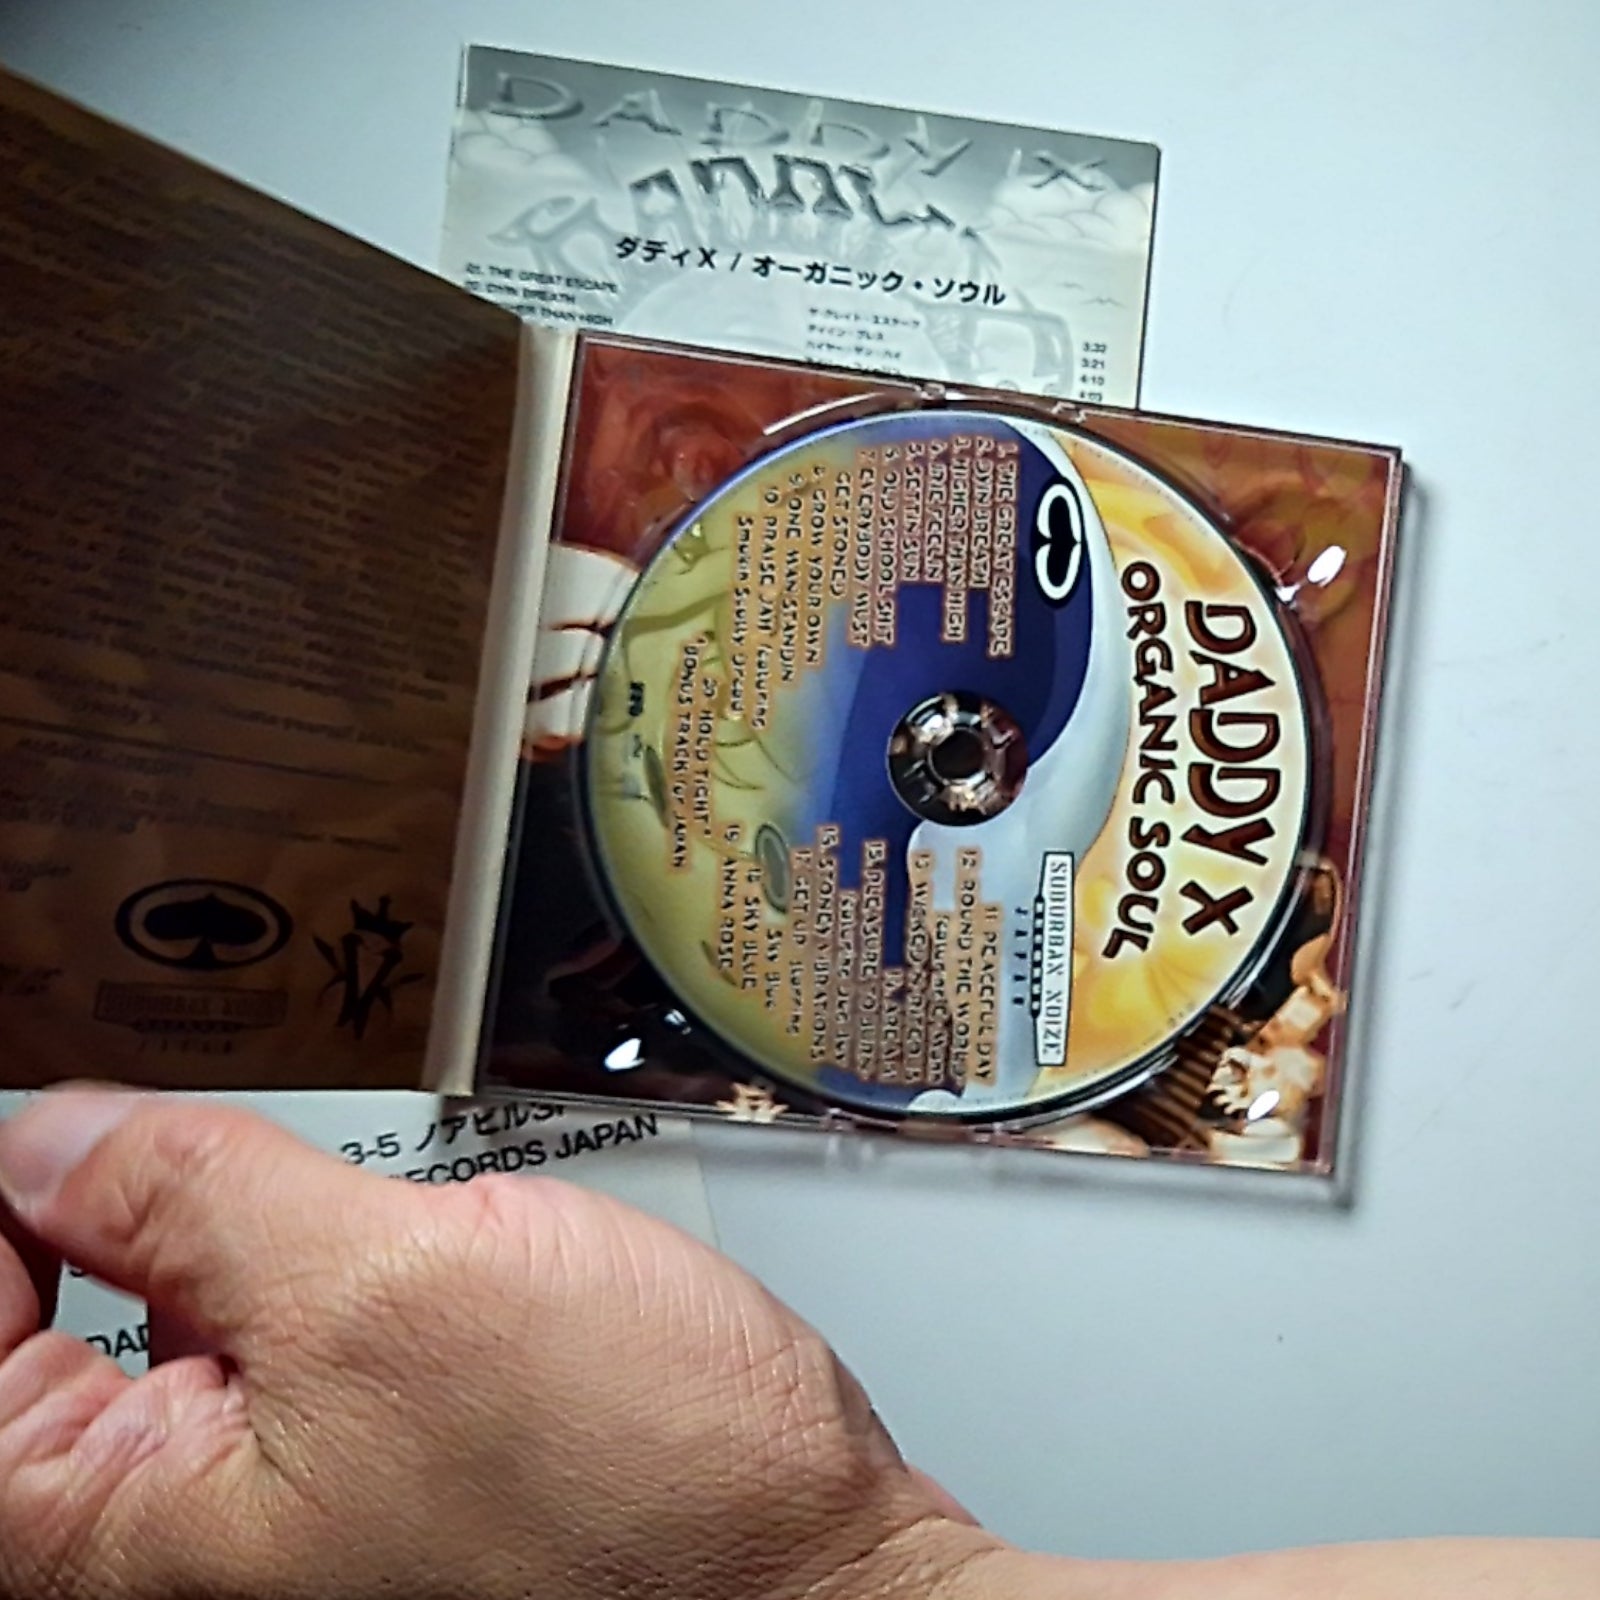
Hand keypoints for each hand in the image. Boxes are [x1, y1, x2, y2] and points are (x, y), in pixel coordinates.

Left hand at [0, 1089, 1000, 1599]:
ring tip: (215, 1148)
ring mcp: (269, 1505)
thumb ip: (193, 1196)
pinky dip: (246, 1243)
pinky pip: (244, 1334)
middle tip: (136, 1119)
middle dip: (81, 1205)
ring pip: (142, 1325)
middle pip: (35, 1339)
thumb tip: (50, 1139)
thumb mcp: (388, 1287)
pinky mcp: (350, 1454)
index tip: (50, 1129)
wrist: (797, 1559)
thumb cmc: (629, 1492)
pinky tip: (295, 1200)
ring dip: (161, 1215)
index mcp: (130, 1539)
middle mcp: (181, 1544)